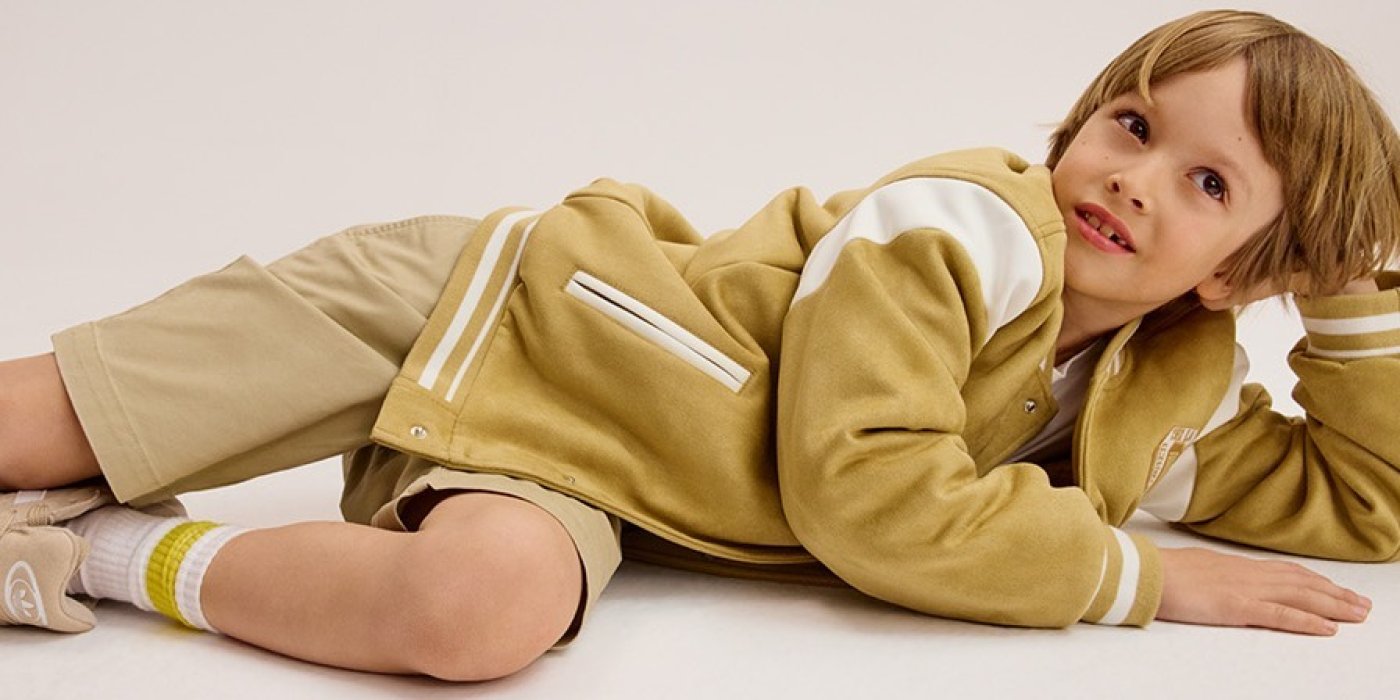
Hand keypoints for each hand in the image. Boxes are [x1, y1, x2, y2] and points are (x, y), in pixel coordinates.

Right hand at [1155, 546, 1371, 635]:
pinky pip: (1279, 614)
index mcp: (1234, 564)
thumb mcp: (1190, 567)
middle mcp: (1245, 572)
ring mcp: (1243, 589)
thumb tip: (1215, 579)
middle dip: (1334, 593)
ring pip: (1299, 595)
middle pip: (1300, 582)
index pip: (1284, 570)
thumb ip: (1211, 573)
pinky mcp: (1236, 606)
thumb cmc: (1156, 571)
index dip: (1314, 578)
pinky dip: (1307, 620)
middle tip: (1362, 604)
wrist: (1139, 571)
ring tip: (1357, 614)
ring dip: (1332, 605)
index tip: (1335, 586)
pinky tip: (1327, 628)